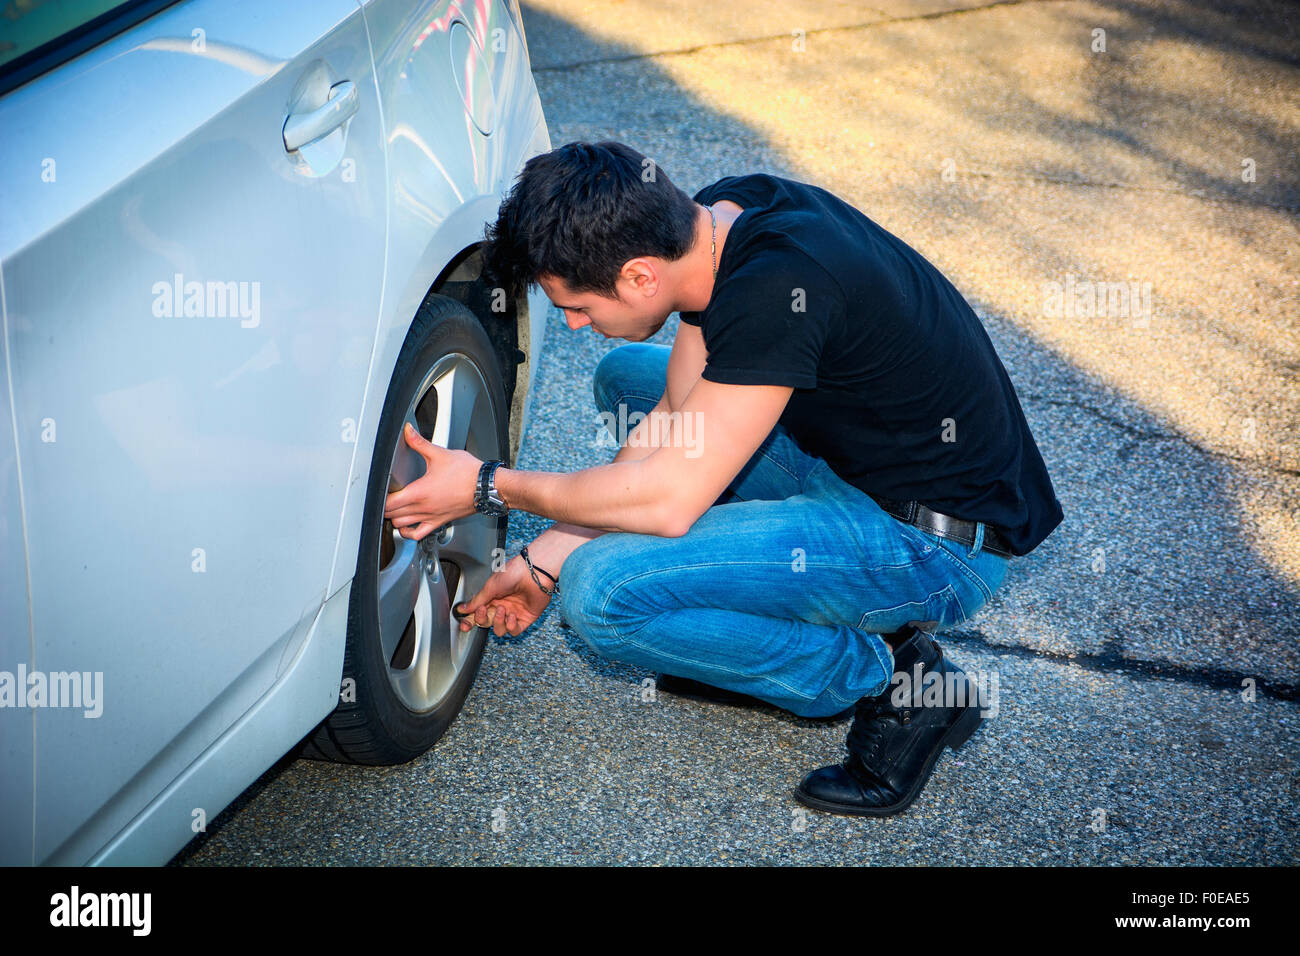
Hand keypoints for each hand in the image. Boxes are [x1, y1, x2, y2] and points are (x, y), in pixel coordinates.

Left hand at [384, 422, 481, 540]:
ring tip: (393, 508)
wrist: (487, 486)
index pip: (388, 502)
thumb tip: (408, 431)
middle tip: (383, 497)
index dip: (378, 497)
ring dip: (394, 518)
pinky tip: (407, 525)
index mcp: (419, 492)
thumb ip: (419, 443)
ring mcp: (431, 517)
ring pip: (401, 526)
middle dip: (383, 507)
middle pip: (391, 515)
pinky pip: (418, 534)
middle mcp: (423, 508)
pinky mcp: (440, 521)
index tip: (378, 490)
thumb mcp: (440, 454)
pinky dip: (409, 532)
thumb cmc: (468, 473)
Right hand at [455, 555, 551, 637]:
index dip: (470, 621)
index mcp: (492, 597)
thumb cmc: (514, 572)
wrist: (534, 571)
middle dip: (483, 619)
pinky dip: (511, 626)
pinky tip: (512, 616)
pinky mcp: (526, 618)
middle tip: (483, 610)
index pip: (478, 613)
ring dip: (498, 622)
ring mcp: (514, 612)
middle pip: (487, 623)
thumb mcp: (490, 586)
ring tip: (501, 610)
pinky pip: (515, 631)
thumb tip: (463, 609)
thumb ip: (477, 600)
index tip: (465, 625)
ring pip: (500, 630)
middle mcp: (502, 606)